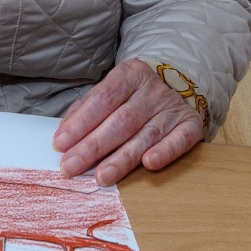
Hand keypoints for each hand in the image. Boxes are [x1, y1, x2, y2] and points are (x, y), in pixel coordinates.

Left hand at [52, 60, 203, 185]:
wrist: (177, 87)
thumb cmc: (133, 96)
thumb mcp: (110, 92)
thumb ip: (86, 110)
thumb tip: (64, 136)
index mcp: (129, 74)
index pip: (102, 99)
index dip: (80, 123)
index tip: (60, 145)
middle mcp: (152, 89)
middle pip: (120, 121)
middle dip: (93, 147)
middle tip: (72, 167)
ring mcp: (172, 107)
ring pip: (145, 135)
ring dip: (121, 159)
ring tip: (102, 176)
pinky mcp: (190, 124)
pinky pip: (180, 139)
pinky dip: (165, 152)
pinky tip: (149, 163)